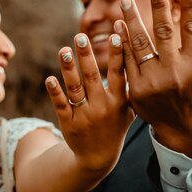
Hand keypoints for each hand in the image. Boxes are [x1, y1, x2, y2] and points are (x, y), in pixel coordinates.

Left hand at [45, 33, 133, 171]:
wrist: (98, 158)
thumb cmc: (115, 126)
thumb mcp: (129, 110)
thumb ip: (133, 86)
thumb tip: (142, 60)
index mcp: (118, 101)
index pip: (119, 73)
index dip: (118, 54)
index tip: (116, 34)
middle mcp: (102, 107)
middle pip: (93, 77)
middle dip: (87, 56)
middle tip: (80, 36)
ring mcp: (84, 115)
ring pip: (75, 89)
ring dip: (69, 69)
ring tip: (64, 50)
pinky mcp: (68, 122)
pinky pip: (61, 105)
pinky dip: (55, 92)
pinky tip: (49, 79)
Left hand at [114, 0, 191, 159]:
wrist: (180, 128)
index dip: (188, 8)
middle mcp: (174, 73)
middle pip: (164, 32)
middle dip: (158, 5)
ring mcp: (153, 82)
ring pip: (140, 44)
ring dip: (131, 20)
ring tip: (125, 0)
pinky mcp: (136, 89)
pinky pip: (126, 61)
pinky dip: (122, 43)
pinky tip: (118, 25)